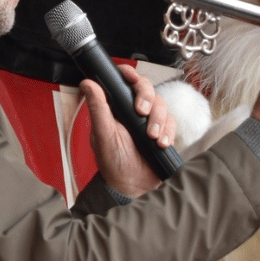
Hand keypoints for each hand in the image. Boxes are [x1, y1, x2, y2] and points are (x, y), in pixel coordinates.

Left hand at [82, 65, 175, 197]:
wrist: (131, 186)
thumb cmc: (112, 162)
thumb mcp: (103, 135)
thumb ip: (98, 108)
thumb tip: (87, 84)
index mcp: (116, 107)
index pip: (123, 81)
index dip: (129, 74)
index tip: (131, 78)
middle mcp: (132, 110)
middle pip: (146, 87)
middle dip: (147, 97)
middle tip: (142, 113)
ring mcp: (149, 120)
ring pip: (162, 104)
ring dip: (159, 120)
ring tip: (152, 137)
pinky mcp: (163, 131)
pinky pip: (172, 121)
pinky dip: (168, 131)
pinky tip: (161, 143)